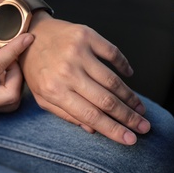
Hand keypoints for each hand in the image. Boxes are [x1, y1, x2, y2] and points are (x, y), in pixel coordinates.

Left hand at [19, 13, 147, 144]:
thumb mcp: (42, 97)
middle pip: (106, 100)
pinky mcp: (86, 35)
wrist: (29, 33)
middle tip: (144, 126)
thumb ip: (65, 114)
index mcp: (55, 90)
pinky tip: (129, 75)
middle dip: (129, 117)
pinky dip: (124, 66)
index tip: (131, 139)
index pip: (91, 115)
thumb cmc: (36, 68)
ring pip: (113, 80)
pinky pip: (113, 53)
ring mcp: (78, 52)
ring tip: (140, 107)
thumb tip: (93, 129)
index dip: (114, 129)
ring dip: (130, 97)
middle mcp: (67, 72)